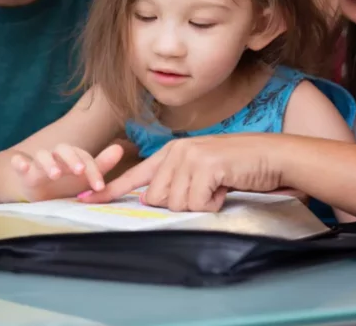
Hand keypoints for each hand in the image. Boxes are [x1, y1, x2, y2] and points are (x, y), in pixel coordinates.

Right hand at [9, 143, 124, 199]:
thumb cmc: (65, 185)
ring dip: (49, 162)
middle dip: (72, 159)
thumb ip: (101, 165)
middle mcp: (55, 156)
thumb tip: (119, 148)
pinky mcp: (23, 173)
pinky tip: (22, 165)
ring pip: (42, 155)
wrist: (39, 195)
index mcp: (72, 156)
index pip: (84, 157)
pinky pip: (18, 163)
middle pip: (63, 149)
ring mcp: (38, 163)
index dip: (93, 171)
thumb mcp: (84, 179)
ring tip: (55, 174)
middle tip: (79, 172)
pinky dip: (19, 162)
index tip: (99, 186)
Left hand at [80, 134, 284, 210]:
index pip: (135, 175)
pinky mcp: (204, 166)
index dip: (110, 190)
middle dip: (181, 204)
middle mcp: (176, 152)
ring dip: (199, 204)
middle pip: (156, 199)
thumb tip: (156, 201)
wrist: (271, 156)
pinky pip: (197, 202)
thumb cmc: (238, 168)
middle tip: (206, 191)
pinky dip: (213, 203)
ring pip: (175, 203)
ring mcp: (189, 157)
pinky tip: (225, 188)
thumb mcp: (202, 171)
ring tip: (217, 187)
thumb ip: (178, 182)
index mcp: (172, 153)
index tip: (84, 200)